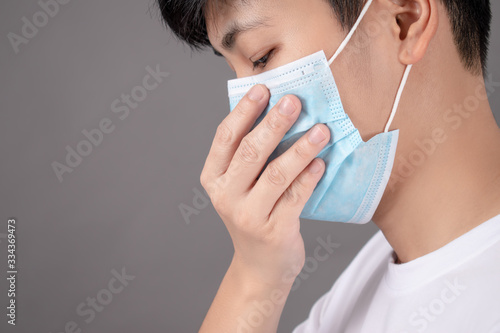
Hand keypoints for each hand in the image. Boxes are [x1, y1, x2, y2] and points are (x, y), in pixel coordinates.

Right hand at [200, 84, 330, 287]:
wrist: (260, 266)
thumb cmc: (254, 214)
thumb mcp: (240, 186)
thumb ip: (249, 154)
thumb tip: (276, 110)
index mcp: (213, 178)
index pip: (225, 138)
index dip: (244, 111)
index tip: (263, 89)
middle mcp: (225, 196)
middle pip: (250, 152)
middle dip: (274, 123)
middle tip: (294, 101)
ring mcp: (248, 215)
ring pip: (275, 174)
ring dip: (300, 149)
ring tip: (321, 130)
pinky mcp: (273, 231)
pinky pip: (294, 198)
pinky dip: (309, 178)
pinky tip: (321, 162)